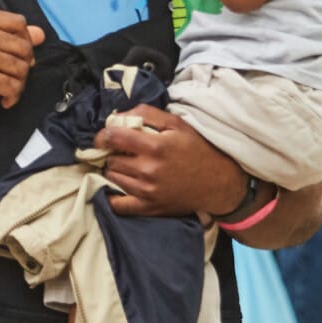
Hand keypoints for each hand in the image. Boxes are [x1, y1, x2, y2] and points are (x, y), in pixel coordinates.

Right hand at [0, 10, 45, 111]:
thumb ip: (4, 34)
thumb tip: (40, 34)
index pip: (19, 23)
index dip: (25, 40)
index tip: (18, 53)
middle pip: (24, 46)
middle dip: (24, 65)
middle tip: (13, 76)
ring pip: (21, 68)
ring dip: (19, 83)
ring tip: (7, 88)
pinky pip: (13, 86)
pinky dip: (12, 96)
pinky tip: (4, 99)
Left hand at [95, 105, 246, 217]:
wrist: (218, 183)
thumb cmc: (197, 149)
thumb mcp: (176, 123)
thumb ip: (146, 114)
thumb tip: (117, 117)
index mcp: (155, 146)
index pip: (112, 138)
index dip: (103, 135)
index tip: (104, 137)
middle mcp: (148, 170)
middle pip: (110, 159)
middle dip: (113, 153)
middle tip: (123, 152)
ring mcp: (147, 192)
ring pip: (111, 178)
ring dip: (114, 170)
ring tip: (126, 166)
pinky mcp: (149, 208)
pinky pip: (117, 205)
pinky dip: (113, 196)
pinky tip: (119, 186)